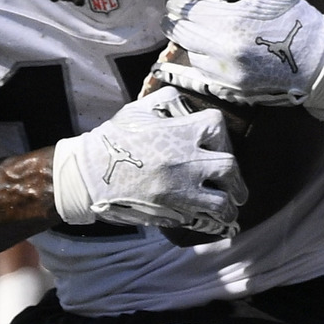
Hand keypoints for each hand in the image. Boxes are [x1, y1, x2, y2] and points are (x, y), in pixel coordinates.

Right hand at [48, 83, 244, 235]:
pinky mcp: (169, 212)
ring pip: (221, 203)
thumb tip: (187, 103)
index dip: (221, 135)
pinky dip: (211, 222)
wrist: (87, 176)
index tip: (217, 145)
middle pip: (229, 168)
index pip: (217, 127)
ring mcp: (178, 191)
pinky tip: (212, 222)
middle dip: (236, 179)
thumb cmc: (111, 141)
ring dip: (229, 207)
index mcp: (178, 133)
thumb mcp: (137, 110)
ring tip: (230, 209)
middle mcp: (184, 162)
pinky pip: (201, 220)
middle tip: (235, 187)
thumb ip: (167, 101)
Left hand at [155, 0, 323, 119]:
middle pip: (182, 34)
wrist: (321, 60)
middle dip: (174, 21)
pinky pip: (202, 77)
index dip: (177, 3)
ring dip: (187, 42)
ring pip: (191, 55)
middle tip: (171, 14)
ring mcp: (226, 74)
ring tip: (191, 31)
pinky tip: (185, 61)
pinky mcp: (232, 90)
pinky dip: (194, 65)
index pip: (189, 11)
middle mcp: (224, 52)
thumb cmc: (296, 18)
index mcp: (232, 23)